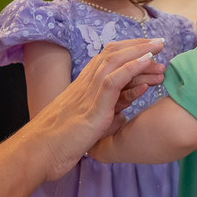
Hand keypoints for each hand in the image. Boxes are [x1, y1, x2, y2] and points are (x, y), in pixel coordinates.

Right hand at [23, 38, 164, 179]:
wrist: (36, 154)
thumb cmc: (56, 145)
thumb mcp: (82, 125)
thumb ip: (99, 116)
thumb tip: (118, 116)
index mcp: (81, 88)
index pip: (105, 60)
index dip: (126, 51)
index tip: (146, 48)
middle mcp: (84, 85)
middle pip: (112, 55)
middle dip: (137, 46)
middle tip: (160, 42)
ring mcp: (88, 95)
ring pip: (114, 62)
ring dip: (139, 52)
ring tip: (159, 47)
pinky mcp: (93, 109)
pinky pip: (114, 81)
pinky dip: (132, 68)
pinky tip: (147, 61)